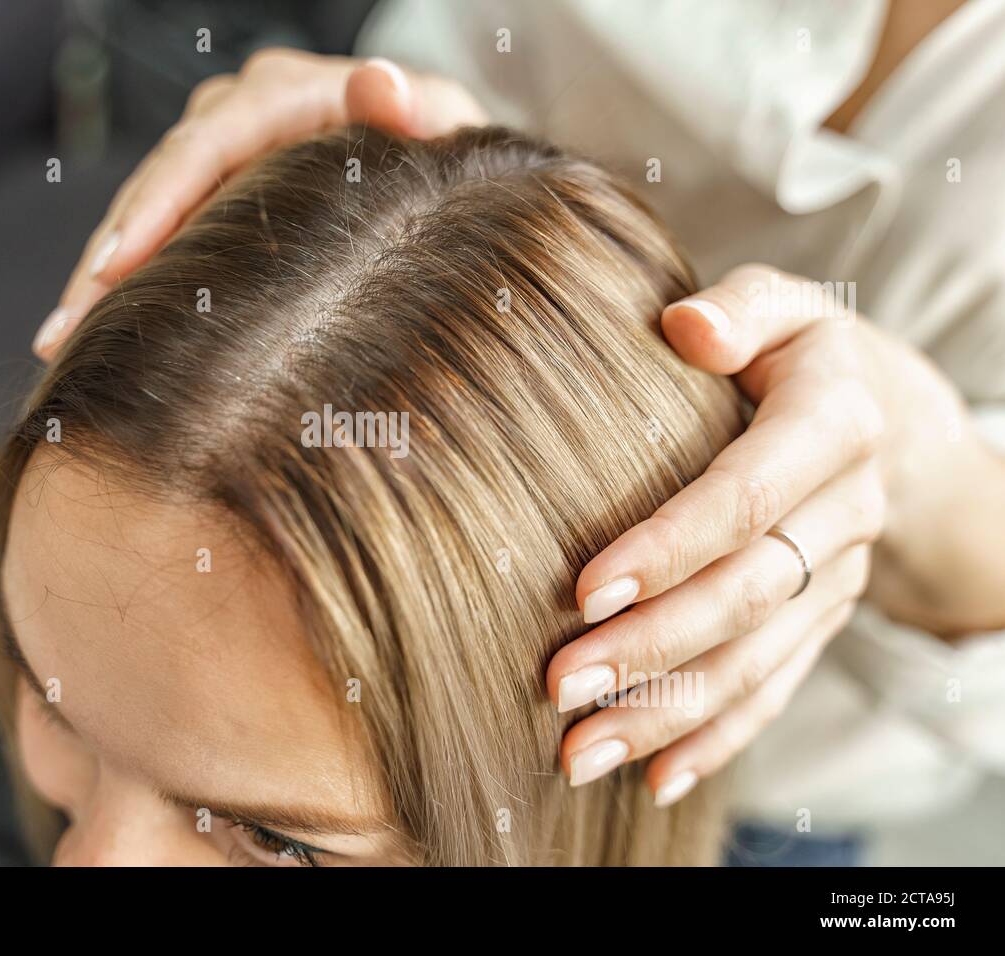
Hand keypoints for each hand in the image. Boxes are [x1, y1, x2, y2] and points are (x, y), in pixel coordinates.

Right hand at [33, 49, 487, 357]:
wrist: (441, 170)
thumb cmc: (447, 154)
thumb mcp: (448, 130)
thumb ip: (417, 110)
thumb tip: (378, 82)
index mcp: (290, 93)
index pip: (208, 142)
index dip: (157, 203)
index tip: (115, 265)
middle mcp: (241, 113)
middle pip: (158, 181)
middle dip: (107, 256)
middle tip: (67, 328)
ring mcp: (221, 153)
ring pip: (143, 209)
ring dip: (99, 276)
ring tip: (61, 340)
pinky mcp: (212, 191)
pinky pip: (156, 231)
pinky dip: (123, 280)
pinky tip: (89, 329)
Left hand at [545, 263, 989, 806]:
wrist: (887, 413)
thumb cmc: (797, 349)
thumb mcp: (782, 303)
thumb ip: (739, 309)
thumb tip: (686, 326)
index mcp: (833, 422)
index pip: (745, 496)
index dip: (670, 546)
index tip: (586, 591)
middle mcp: (847, 509)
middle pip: (746, 595)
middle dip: (650, 649)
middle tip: (559, 686)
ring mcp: (840, 574)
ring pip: (756, 660)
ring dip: (668, 712)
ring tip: (582, 752)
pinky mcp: (824, 617)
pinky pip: (775, 687)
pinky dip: (717, 736)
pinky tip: (655, 776)